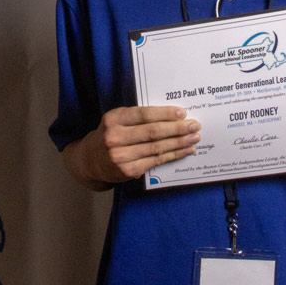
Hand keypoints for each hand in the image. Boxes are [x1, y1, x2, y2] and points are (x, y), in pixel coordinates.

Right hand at [62, 106, 200, 188]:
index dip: (165, 114)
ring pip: (157, 147)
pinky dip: (173, 155)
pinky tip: (185, 151)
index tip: (182, 113)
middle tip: (195, 126)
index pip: (144, 115)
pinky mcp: (127, 171)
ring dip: (179, 143)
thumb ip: (138, 118)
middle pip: (153, 132)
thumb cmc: (110, 135)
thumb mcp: (117, 121)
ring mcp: (120, 156)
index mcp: (113, 119)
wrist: (90, 161)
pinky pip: (155, 161)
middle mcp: (115, 137)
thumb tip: (173, 116)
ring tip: (194, 138)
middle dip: (177, 128)